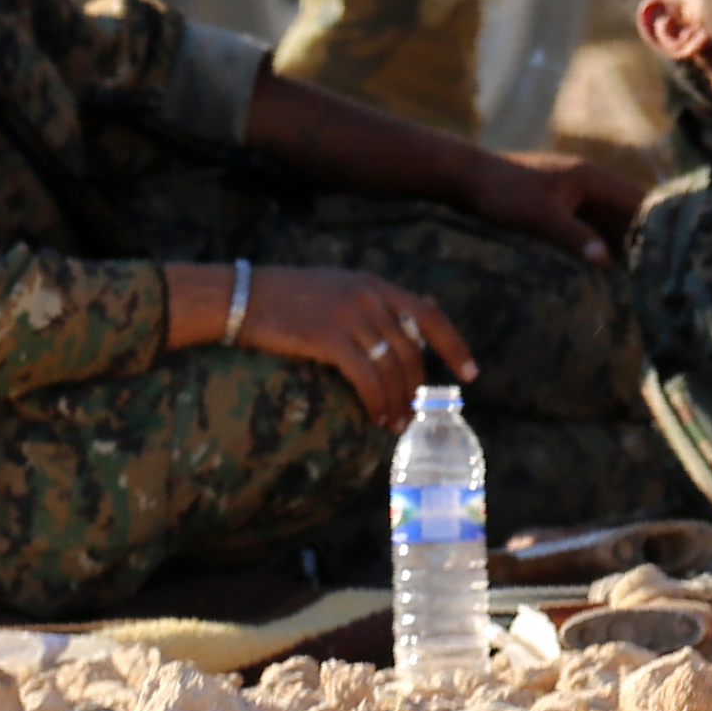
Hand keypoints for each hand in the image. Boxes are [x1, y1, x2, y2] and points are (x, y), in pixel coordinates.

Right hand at [232, 265, 472, 430]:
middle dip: (418, 388)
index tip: (471, 373)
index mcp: (374, 285)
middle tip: (415, 415)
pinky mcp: (328, 338)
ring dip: (398, 402)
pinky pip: (366, 378)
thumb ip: (371, 304)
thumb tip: (406, 330)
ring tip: (394, 425)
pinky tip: (375, 418)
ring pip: (392, 368)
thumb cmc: (285, 297)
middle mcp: (369, 297)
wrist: (240, 296)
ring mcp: (350, 316)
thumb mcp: (337, 288)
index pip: (430, 314)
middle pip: (412, 350)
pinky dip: (376, 402)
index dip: (454, 346)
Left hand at [462, 147, 643, 262]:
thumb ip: (573, 237)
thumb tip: (606, 260)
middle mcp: (589, 183)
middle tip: (658, 272)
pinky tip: (603, 267)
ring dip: (620, 244)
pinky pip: (589, 225)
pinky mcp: (560, 205)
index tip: (672, 250)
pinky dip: (599, 243)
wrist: (467, 179)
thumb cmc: (504, 194)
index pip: (638, 200)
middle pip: (626, 212)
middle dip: (642, 239)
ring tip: (638, 276)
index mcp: (592, 178)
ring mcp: (574, 194)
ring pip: (608, 221)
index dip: (656, 223)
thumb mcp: (539, 218)